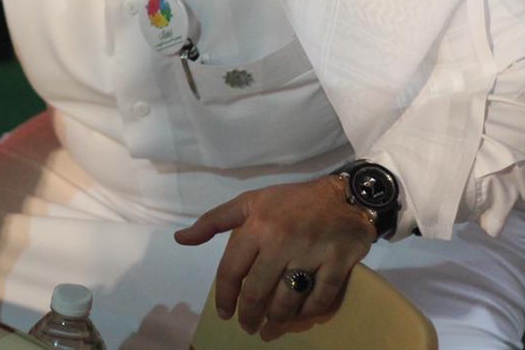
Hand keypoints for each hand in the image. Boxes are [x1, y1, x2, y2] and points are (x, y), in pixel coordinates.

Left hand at [174, 176, 375, 334]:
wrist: (343, 197)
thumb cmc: (291, 201)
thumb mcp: (249, 202)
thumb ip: (213, 221)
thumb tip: (180, 238)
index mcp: (257, 227)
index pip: (232, 270)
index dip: (224, 296)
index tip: (224, 312)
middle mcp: (281, 242)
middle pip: (258, 291)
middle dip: (248, 315)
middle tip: (247, 325)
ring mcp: (310, 254)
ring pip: (287, 300)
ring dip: (276, 320)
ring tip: (269, 328)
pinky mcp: (337, 265)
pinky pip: (319, 299)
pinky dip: (307, 314)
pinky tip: (298, 318)